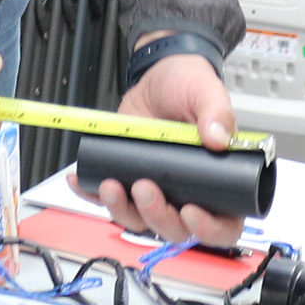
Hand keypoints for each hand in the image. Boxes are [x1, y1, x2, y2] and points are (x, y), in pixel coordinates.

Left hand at [83, 43, 244, 247]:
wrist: (159, 76)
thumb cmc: (190, 88)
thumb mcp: (207, 93)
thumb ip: (217, 113)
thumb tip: (217, 138)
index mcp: (220, 184)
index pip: (223, 224)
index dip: (208, 228)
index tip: (190, 210)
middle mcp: (188, 194)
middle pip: (175, 228)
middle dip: (157, 215)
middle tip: (144, 187)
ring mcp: (156, 191)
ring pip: (139, 220)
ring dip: (122, 209)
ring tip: (110, 185)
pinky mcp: (127, 180)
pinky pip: (109, 199)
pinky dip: (92, 195)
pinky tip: (80, 181)